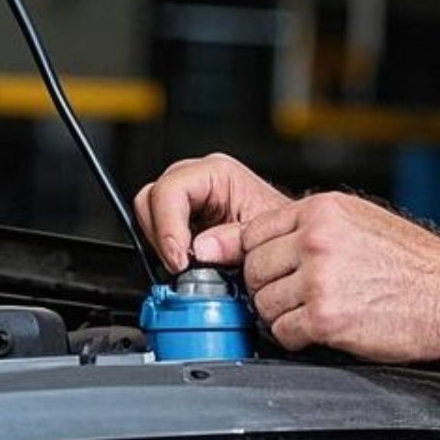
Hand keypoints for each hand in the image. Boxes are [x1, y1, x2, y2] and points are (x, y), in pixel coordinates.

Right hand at [133, 153, 290, 270]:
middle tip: (180, 265)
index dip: (167, 227)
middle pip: (151, 200)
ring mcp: (188, 199)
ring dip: (162, 245)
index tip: (179, 259)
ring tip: (186, 265)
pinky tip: (186, 263)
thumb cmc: (284, 229)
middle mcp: (198, 180)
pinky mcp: (183, 218)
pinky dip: (166, 250)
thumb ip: (230, 240)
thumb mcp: (261, 235)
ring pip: (149, 215)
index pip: (170, 191)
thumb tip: (198, 250)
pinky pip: (158, 231)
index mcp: (217, 173)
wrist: (291, 240)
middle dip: (162, 237)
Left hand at [238, 192, 439, 361]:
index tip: (276, 271)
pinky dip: (296, 338)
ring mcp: (319, 279)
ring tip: (316, 313)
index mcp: (321, 210)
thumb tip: (238, 239)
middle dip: (270, 288)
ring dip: (283, 315)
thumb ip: (303, 227)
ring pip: (264, 304)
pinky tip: (323, 330)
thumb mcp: (356, 222)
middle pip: (254, 269)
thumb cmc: (413, 262)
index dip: (261, 257)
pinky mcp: (326, 318)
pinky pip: (282, 333)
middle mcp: (316, 240)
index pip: (254, 232)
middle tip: (299, 297)